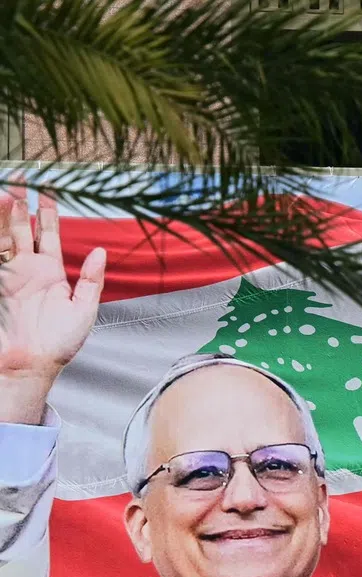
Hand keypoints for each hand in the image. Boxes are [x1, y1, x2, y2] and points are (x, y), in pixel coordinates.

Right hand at [0, 185, 105, 423]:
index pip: (50, 235)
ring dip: (6, 214)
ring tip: (9, 190)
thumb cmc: (61, 342)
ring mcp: (9, 273)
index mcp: (52, 273)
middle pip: (24, 228)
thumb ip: (92, 280)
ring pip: (6, 235)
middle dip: (22, 203)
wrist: (32, 363)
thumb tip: (101, 251)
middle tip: (22, 178)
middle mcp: (29, 269)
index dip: (49, 213)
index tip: (50, 190)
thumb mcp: (85, 310)